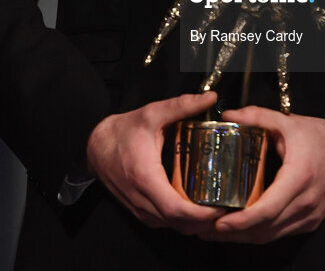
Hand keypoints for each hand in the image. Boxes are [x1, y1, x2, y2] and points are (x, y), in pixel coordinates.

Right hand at [86, 92, 224, 232]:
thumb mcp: (153, 113)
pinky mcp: (139, 211)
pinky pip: (165, 223)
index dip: (201, 214)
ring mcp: (139, 209)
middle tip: (228, 208)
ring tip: (217, 209)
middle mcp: (141, 200)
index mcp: (145, 178)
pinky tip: (197, 209)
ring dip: (195, 224)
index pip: (176, 209)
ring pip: (172, 226)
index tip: (221, 208)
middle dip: (205, 222)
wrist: (96, 146)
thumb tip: (210, 98)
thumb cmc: (123, 131)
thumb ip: (182, 105)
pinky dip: (182, 221)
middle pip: (178, 223)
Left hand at [198, 106, 324, 242]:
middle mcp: (305, 203)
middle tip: (205, 229)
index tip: (219, 222)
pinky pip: (280, 233)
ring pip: (271, 236)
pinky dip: (258, 233)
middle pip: (265, 229)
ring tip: (215, 232)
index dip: (242, 221)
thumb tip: (229, 114)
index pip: (267, 209)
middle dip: (233, 233)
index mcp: (298, 178)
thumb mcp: (287, 122)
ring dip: (243, 237)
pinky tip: (240, 228)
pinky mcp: (309, 222)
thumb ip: (257, 116)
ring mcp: (308, 217)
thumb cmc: (320, 138)